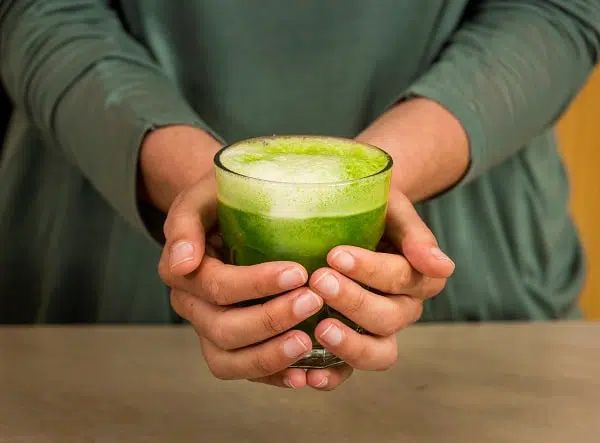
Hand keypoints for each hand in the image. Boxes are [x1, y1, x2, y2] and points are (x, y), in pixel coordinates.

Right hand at [157, 176, 325, 387]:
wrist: (227, 213)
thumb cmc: (220, 200)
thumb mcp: (201, 198)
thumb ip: (185, 223)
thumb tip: (182, 262)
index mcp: (182, 272)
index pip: (216, 286)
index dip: (256, 284)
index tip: (298, 272)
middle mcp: (193, 306)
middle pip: (224, 329)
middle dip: (270, 320)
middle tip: (313, 301)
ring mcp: (211, 329)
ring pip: (230, 361)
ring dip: (270, 357)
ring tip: (308, 344)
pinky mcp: (233, 344)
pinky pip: (247, 372)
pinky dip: (274, 376)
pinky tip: (305, 375)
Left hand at [305, 191, 454, 389]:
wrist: (353, 218)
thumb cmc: (374, 210)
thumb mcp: (394, 210)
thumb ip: (416, 236)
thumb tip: (443, 266)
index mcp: (419, 276)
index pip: (400, 277)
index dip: (370, 270)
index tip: (336, 254)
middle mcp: (404, 308)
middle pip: (388, 317)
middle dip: (354, 301)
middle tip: (319, 281)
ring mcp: (379, 330)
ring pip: (378, 351)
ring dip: (350, 343)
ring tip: (320, 328)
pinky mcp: (354, 343)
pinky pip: (350, 370)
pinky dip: (334, 376)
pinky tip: (311, 375)